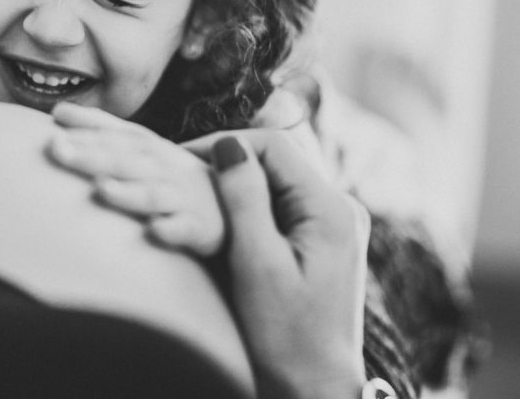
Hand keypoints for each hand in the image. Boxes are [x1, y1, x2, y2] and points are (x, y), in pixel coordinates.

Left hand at [46, 102, 224, 256]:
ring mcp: (182, 196)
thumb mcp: (141, 146)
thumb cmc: (172, 173)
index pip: (114, 134)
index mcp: (148, 146)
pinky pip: (185, 229)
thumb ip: (101, 129)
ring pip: (153, 194)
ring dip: (128, 191)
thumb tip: (56, 111)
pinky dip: (171, 230)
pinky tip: (153, 231)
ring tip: (101, 189)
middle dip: (92, 155)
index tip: (51, 130)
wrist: (235, 199)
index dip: (85, 130)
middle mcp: (164, 166)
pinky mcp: (200, 227)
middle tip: (57, 150)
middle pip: (125, 160)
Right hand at [184, 128, 369, 398]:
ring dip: (236, 187)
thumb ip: (244, 199)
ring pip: (276, 184)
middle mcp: (339, 210)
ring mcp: (333, 228)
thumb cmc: (286, 338)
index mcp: (331, 208)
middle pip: (276, 162)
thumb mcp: (257, 264)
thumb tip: (228, 144)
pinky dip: (249, 209)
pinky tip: (222, 225)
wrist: (315, 391)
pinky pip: (281, 209)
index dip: (225, 145)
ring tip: (195, 200)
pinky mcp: (321, 247)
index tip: (180, 160)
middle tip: (182, 179)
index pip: (274, 146)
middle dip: (229, 166)